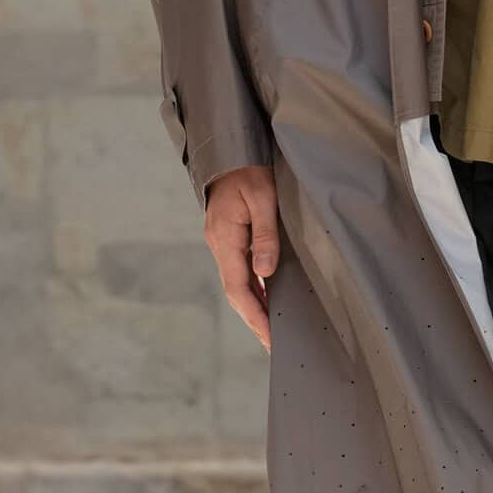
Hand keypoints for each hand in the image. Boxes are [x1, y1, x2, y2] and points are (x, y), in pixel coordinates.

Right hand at [204, 165, 279, 351]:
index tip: (270, 337)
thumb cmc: (249, 169)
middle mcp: (219, 244)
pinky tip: (265, 296)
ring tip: (271, 328)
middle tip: (273, 344)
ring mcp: (222, 241)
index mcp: (225, 239)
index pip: (239, 289)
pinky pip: (239, 270)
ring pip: (236, 283)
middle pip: (236, 292)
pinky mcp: (228, 236)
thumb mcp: (263, 198)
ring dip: (253, 306)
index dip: (255, 316)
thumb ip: (266, 236)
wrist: (231, 148)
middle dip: (254, 319)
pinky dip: (252, 288)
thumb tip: (266, 272)